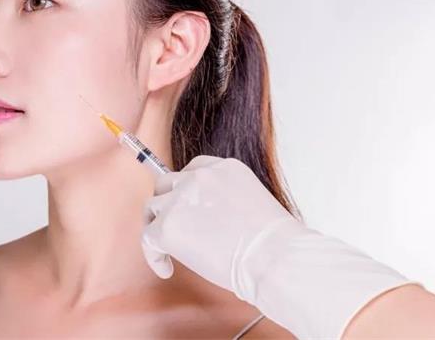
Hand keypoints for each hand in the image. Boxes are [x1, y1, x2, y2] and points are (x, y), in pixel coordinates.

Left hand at [141, 154, 419, 338]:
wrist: (285, 262)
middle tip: (180, 238)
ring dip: (161, 231)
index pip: (190, 171)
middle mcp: (203, 173)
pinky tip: (166, 267)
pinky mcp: (175, 218)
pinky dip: (153, 250)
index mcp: (224, 168)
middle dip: (170, 211)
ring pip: (155, 206)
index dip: (183, 194)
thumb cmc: (280, 246)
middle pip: (167, 185)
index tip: (185, 212)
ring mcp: (186, 193)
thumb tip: (231, 217)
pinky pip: (149, 232)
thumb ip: (233, 203)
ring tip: (174, 255)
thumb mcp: (256, 211)